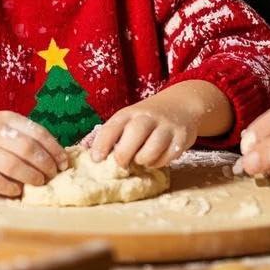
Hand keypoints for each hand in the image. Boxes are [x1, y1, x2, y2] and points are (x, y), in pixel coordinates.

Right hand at [0, 107, 67, 196]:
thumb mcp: (4, 124)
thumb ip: (26, 135)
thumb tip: (57, 155)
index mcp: (6, 118)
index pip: (37, 132)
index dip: (54, 149)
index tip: (64, 162)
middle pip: (27, 149)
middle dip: (45, 165)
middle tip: (53, 175)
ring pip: (13, 166)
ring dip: (31, 177)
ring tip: (39, 182)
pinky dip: (10, 187)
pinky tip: (18, 190)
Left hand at [90, 81, 229, 168]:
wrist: (181, 105)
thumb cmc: (148, 118)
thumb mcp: (129, 119)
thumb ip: (114, 135)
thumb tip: (88, 153)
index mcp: (129, 113)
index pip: (112, 126)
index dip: (102, 144)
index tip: (96, 159)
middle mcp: (147, 117)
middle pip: (134, 134)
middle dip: (124, 154)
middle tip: (122, 164)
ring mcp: (166, 126)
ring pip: (152, 149)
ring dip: (144, 160)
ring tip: (142, 159)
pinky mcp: (181, 136)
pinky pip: (169, 156)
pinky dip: (161, 162)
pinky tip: (157, 157)